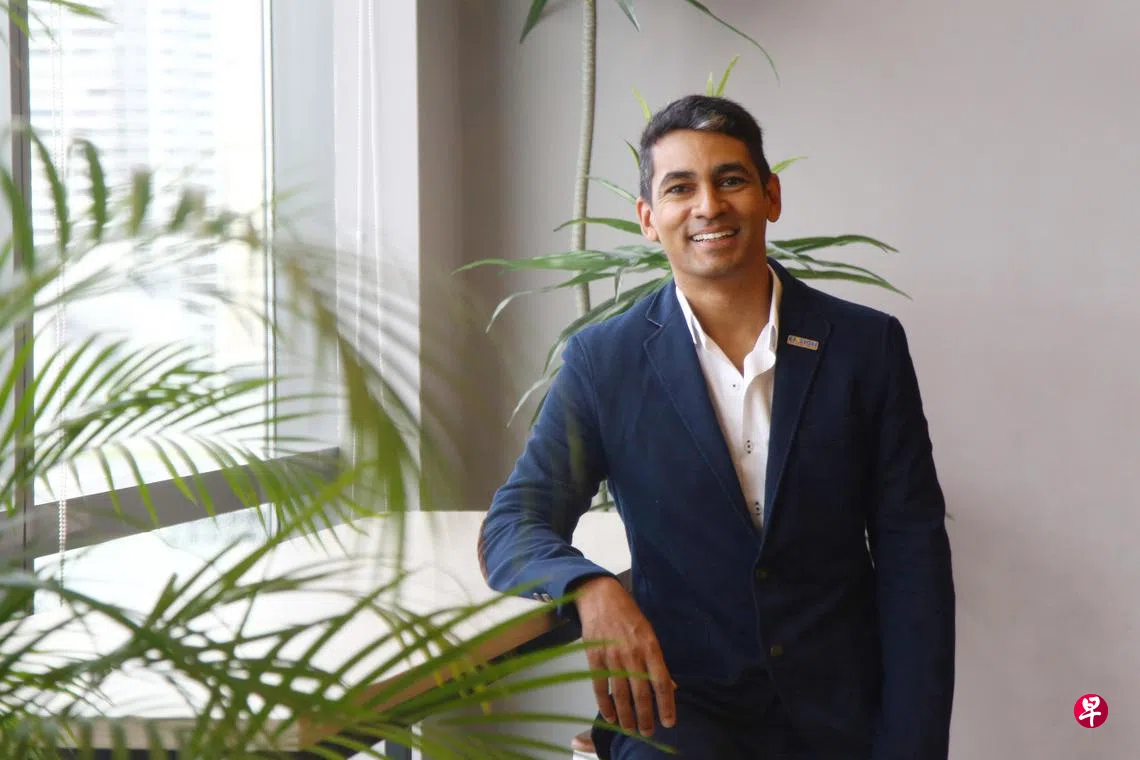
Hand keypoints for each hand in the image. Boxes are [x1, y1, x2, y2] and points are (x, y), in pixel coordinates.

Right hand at [573, 575, 675, 736]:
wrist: (601, 597)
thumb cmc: (628, 616)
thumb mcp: (650, 634)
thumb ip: (658, 662)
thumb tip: (670, 687)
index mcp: (650, 647)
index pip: (661, 682)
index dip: (666, 705)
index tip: (669, 722)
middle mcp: (632, 654)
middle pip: (641, 693)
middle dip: (645, 717)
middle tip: (648, 732)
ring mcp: (612, 656)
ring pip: (621, 693)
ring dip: (626, 716)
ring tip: (630, 730)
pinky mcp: (594, 657)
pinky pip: (600, 686)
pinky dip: (605, 704)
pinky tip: (609, 716)